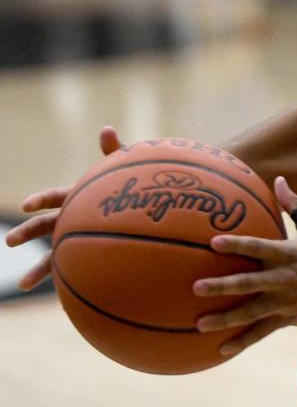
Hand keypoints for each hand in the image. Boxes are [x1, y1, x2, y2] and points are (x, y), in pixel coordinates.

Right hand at [4, 126, 124, 289]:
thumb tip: (106, 129)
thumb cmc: (135, 188)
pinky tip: (65, 303)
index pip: (55, 196)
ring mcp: (77, 239)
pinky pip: (77, 272)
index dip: (41, 199)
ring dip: (38, 269)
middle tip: (10, 241)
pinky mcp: (89, 258)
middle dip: (26, 232)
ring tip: (25, 285)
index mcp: (78, 197)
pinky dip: (70, 285)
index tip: (28, 205)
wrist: (146, 213)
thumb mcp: (125, 170)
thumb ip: (116, 152)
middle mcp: (72, 219)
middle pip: (44, 226)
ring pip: (54, 255)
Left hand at [193, 177, 296, 355]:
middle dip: (222, 286)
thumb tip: (278, 179)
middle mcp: (283, 279)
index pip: (258, 247)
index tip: (213, 243)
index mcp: (288, 254)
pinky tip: (221, 348)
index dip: (236, 245)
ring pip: (250, 312)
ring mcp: (283, 302)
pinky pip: (261, 332)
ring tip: (199, 324)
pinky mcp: (286, 319)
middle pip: (248, 283)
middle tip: (196, 287)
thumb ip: (294, 204)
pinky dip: (242, 341)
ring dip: (224, 318)